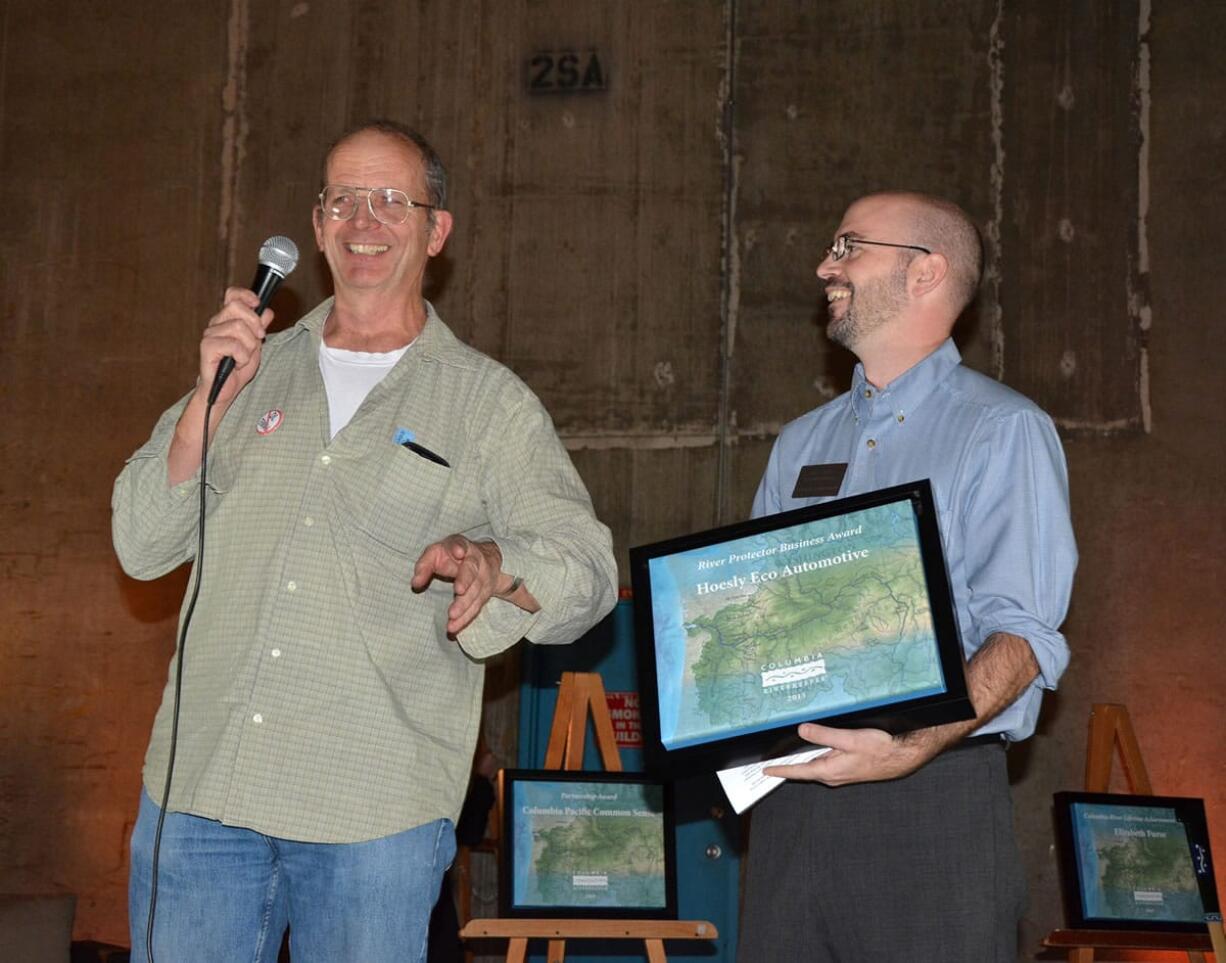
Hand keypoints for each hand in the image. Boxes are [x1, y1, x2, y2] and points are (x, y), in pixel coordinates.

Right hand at [196, 287, 271, 406]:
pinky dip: (242, 356)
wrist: (225, 391)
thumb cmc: (237, 368)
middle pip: (237, 307)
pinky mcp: (207, 348)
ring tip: (244, 357)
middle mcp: (216, 324)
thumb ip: (260, 328)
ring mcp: (210, 335)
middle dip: (254, 323)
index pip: (232, 295)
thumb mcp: (255, 345)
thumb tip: (267, 311)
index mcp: (227, 320)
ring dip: (249, 346)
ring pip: (238, 327)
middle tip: (257, 339)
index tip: (257, 303)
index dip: (245, 295)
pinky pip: (233, 345)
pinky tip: (237, 364)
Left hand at [411, 535, 507, 635]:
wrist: (485, 559)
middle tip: (459, 590)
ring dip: (464, 607)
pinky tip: (453, 627)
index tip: (458, 552)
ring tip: (451, 619)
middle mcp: (476, 561)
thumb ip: (424, 565)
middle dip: (466, 580)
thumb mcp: (436, 554)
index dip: (459, 547)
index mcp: (462, 546)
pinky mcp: (484, 594)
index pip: (460, 544)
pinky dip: (464, 619)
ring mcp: (483, 578)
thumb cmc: (452, 556)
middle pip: (472, 570)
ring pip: (475, 592)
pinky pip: (475, 607)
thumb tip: (415, 583)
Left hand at [762, 722, 941, 786]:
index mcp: (829, 771)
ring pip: (815, 766)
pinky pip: (825, 763)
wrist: (901, 758)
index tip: (765, 771)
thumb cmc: (879, 749)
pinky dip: (815, 756)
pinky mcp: (847, 768)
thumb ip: (824, 735)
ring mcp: (840, 773)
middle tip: (770, 760)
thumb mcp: (849, 739)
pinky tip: (813, 747)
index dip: (780, 770)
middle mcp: (832, 776)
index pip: (797, 772)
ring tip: (785, 753)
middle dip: (787, 765)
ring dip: (801, 761)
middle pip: (803, 770)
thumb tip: (801, 731)